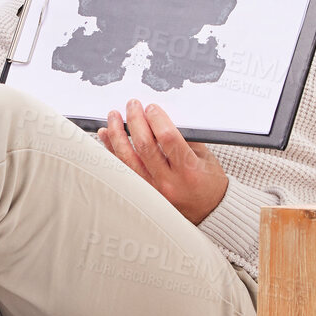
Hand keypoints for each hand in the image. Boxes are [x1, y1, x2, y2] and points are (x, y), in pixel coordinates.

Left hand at [97, 98, 229, 224]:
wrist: (208, 210)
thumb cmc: (208, 181)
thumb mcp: (204, 156)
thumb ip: (183, 137)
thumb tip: (158, 117)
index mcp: (188, 170)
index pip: (168, 138)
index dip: (156, 119)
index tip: (151, 108)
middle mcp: (168, 182)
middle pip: (144, 146)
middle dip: (135, 121)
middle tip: (132, 105)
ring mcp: (152, 190)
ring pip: (127, 159)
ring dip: (117, 135)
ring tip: (114, 117)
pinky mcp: (142, 193)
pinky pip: (123, 169)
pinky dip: (112, 151)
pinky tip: (107, 136)